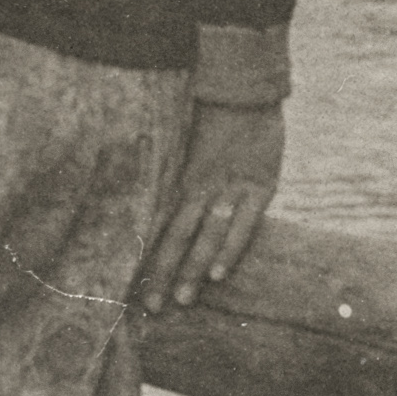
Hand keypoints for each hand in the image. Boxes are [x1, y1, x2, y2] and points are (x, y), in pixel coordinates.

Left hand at [138, 100, 283, 314]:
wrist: (246, 88)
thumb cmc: (213, 117)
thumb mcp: (189, 148)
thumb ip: (179, 178)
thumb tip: (158, 208)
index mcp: (182, 178)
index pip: (161, 225)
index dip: (150, 257)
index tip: (136, 286)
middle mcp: (201, 187)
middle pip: (177, 236)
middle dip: (164, 273)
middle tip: (153, 307)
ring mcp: (231, 188)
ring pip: (206, 235)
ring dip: (193, 269)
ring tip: (182, 300)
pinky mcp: (260, 185)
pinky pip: (243, 224)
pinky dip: (230, 249)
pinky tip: (217, 275)